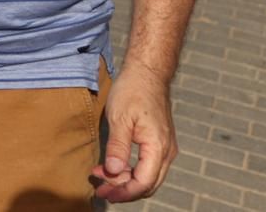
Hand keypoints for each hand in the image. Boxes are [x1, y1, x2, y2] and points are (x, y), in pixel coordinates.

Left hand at [91, 64, 176, 202]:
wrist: (147, 73)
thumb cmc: (133, 91)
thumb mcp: (120, 118)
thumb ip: (118, 147)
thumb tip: (113, 171)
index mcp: (158, 147)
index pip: (143, 182)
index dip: (124, 192)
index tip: (103, 192)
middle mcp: (166, 151)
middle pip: (148, 184)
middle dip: (123, 189)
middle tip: (99, 188)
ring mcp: (165, 147)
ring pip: (148, 176)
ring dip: (126, 180)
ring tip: (102, 175)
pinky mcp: (159, 142)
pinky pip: (147, 165)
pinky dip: (131, 169)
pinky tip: (113, 165)